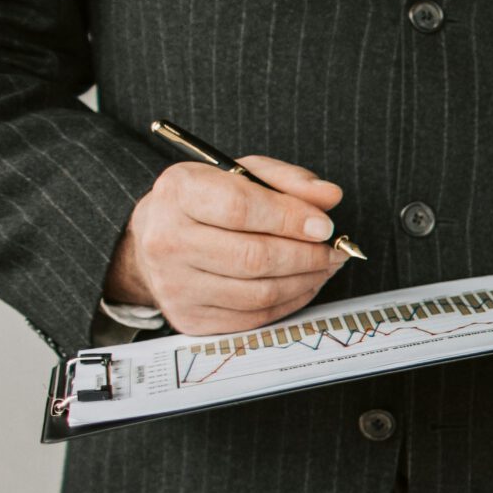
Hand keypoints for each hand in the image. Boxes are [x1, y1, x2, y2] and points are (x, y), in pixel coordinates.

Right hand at [104, 155, 349, 334]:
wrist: (157, 239)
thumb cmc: (208, 203)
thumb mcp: (243, 174)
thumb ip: (288, 180)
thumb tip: (329, 196)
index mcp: (179, 192)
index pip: (240, 208)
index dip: (291, 219)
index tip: (325, 226)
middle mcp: (167, 240)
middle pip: (254, 257)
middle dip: (307, 256)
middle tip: (334, 251)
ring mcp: (175, 284)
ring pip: (259, 292)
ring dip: (305, 281)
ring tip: (324, 266)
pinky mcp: (189, 318)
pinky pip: (255, 317)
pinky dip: (291, 302)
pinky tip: (303, 284)